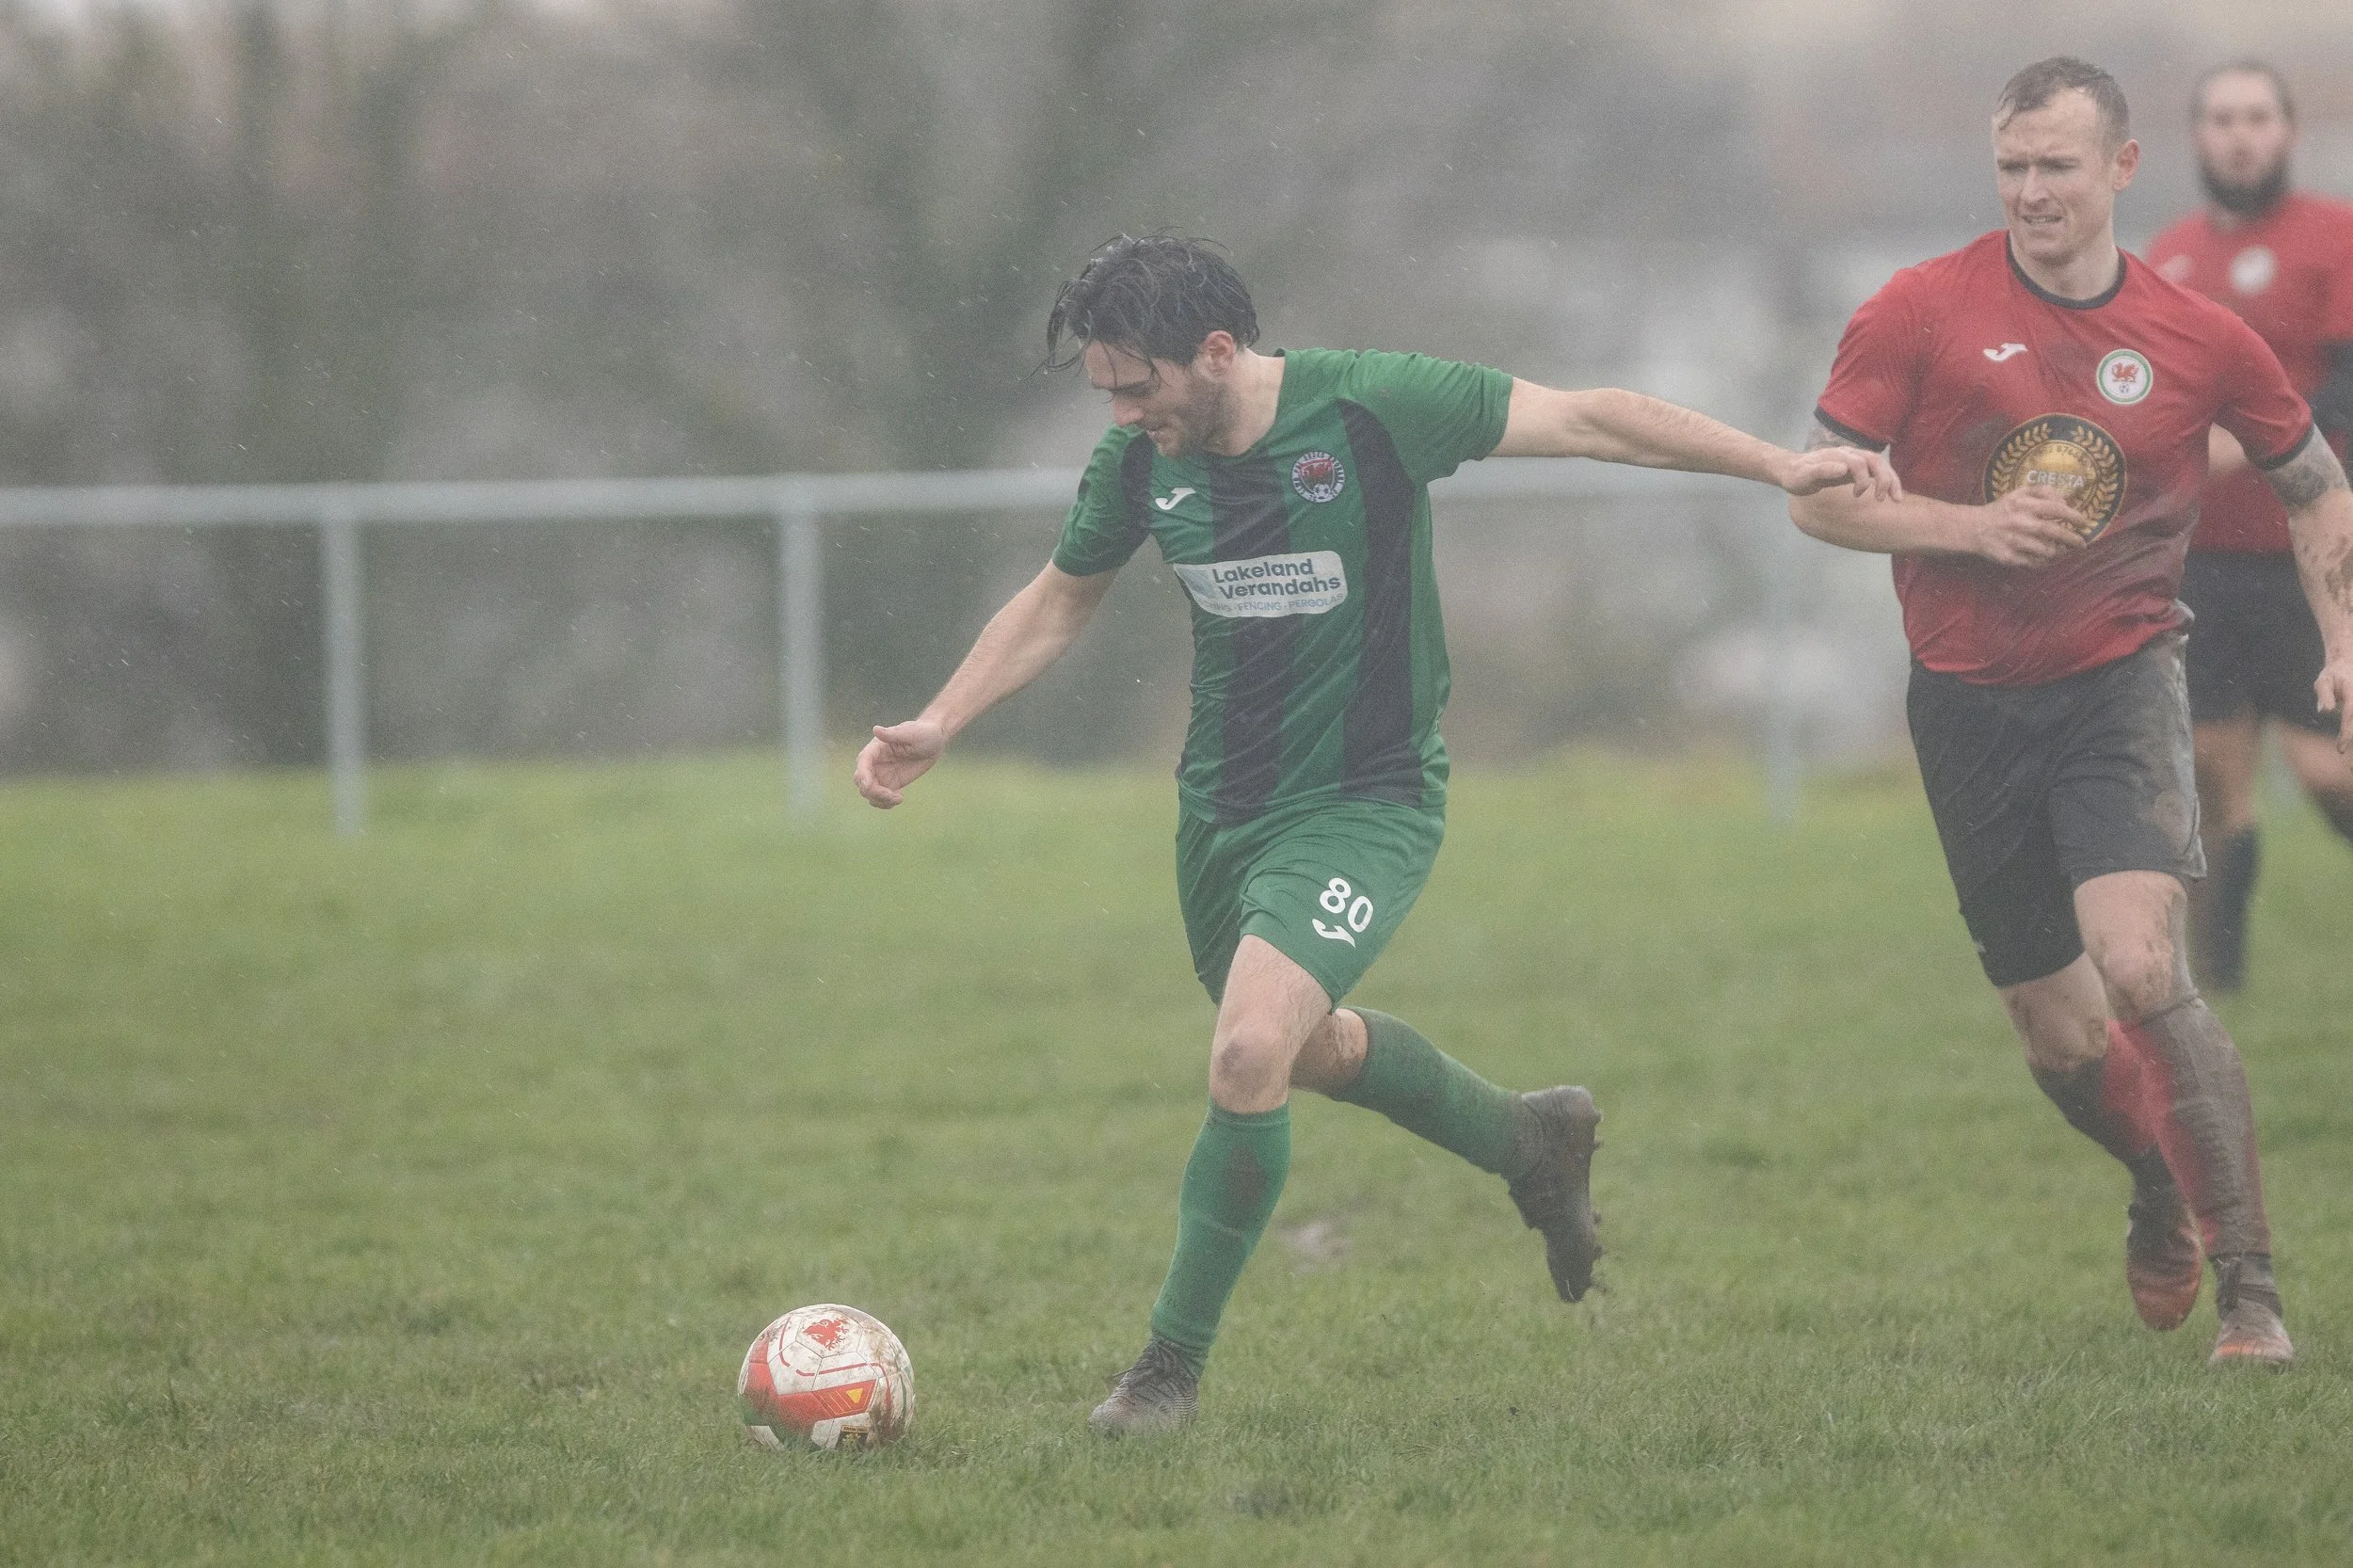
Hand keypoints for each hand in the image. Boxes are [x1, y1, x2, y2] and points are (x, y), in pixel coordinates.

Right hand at [853, 717, 946, 807]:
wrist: (935, 741)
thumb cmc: (923, 732)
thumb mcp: (911, 733)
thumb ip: (893, 734)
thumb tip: (875, 729)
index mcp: (876, 748)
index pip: (863, 762)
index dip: (863, 775)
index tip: (870, 786)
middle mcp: (875, 762)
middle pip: (861, 781)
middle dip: (872, 791)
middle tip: (891, 795)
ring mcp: (882, 774)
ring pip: (869, 793)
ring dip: (879, 800)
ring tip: (898, 799)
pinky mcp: (891, 784)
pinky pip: (881, 798)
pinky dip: (886, 803)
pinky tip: (900, 798)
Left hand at [1776, 444, 1903, 501]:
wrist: (1791, 470)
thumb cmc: (1796, 475)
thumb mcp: (1803, 476)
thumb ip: (1822, 470)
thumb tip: (1843, 468)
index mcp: (1838, 455)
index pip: (1860, 462)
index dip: (1863, 478)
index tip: (1858, 495)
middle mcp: (1849, 454)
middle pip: (1875, 461)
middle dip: (1886, 479)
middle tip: (1892, 499)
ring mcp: (1854, 460)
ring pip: (1879, 465)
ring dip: (1890, 480)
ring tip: (1896, 498)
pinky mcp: (1855, 468)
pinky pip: (1875, 471)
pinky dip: (1885, 481)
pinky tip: (1888, 493)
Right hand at [1969, 486, 2089, 566]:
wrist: (1974, 529)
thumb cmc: (2002, 509)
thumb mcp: (2019, 492)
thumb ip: (2043, 490)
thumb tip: (2065, 501)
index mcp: (2024, 505)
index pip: (2056, 509)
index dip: (2075, 516)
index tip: (2085, 523)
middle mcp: (2020, 523)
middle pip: (2054, 532)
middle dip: (2073, 539)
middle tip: (2082, 543)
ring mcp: (2015, 542)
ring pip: (2047, 551)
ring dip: (2061, 552)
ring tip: (2066, 551)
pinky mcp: (2010, 558)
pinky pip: (2035, 563)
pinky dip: (2047, 562)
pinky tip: (2049, 558)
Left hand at [2317, 656, 2352, 750]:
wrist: (2347, 663)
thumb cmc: (2333, 674)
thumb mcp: (2323, 681)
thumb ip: (2324, 694)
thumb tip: (2325, 711)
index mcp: (2352, 692)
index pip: (2350, 715)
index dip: (2346, 733)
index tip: (2340, 748)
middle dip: (2350, 735)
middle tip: (2341, 749)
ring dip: (2350, 730)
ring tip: (2342, 744)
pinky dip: (2350, 726)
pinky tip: (2343, 737)